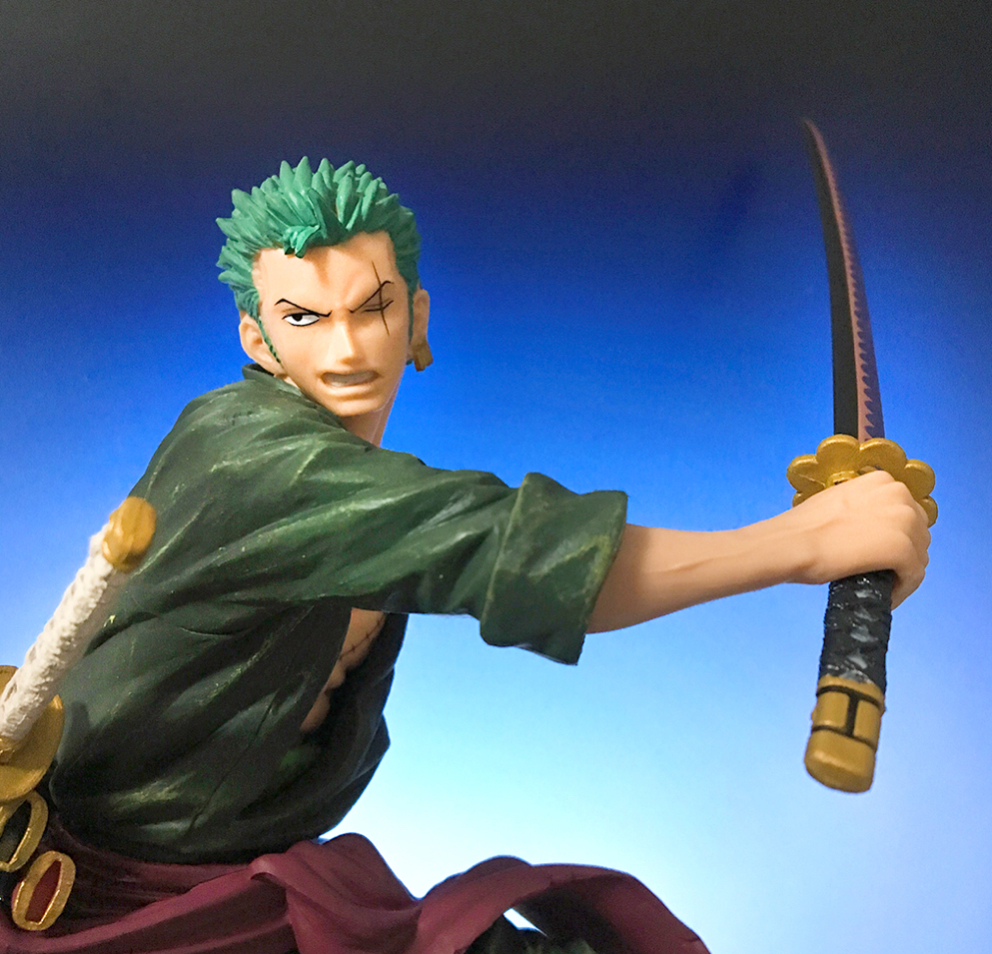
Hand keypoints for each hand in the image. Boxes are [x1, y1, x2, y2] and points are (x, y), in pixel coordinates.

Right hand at [781, 470, 930, 606]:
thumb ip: (861, 509)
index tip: (881, 552)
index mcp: (882, 481)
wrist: (792, 542)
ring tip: (882, 586)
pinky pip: (913, 577)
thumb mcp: (837, 501)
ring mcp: (904, 522)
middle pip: (917, 533)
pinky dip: (901, 590)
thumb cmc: (802, 527)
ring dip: (903, 573)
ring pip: (918, 556)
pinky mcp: (904, 551)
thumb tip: (870, 529)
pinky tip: (885, 597)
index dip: (896, 535)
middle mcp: (900, 495)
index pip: (905, 513)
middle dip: (904, 554)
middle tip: (883, 572)